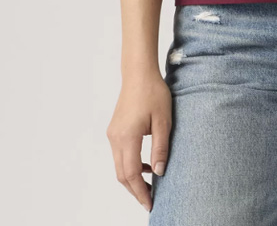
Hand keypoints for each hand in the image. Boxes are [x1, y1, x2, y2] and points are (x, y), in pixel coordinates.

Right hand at [106, 71, 172, 210]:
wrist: (139, 73)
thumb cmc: (154, 93)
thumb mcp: (163, 121)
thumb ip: (160, 148)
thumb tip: (159, 172)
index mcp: (127, 137)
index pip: (131, 174)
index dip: (140, 191)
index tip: (150, 203)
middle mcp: (116, 138)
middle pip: (122, 174)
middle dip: (135, 190)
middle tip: (150, 200)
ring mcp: (113, 134)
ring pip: (119, 166)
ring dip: (133, 178)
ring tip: (150, 185)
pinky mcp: (114, 130)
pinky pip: (120, 155)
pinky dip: (130, 165)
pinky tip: (146, 165)